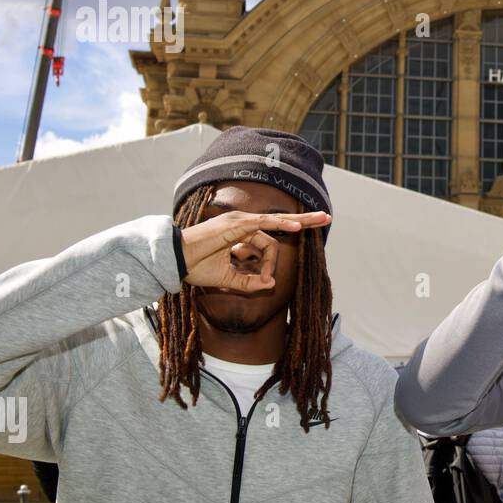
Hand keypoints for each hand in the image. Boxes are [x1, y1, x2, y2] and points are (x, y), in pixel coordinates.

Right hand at [179, 211, 331, 291]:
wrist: (175, 261)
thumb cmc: (196, 268)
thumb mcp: (228, 280)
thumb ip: (249, 283)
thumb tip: (271, 285)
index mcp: (240, 235)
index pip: (267, 246)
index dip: (270, 266)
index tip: (266, 282)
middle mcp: (242, 225)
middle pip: (280, 222)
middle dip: (304, 221)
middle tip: (327, 217)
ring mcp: (239, 222)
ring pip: (275, 225)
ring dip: (298, 225)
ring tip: (322, 219)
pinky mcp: (235, 224)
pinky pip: (263, 223)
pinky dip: (281, 224)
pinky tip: (299, 226)